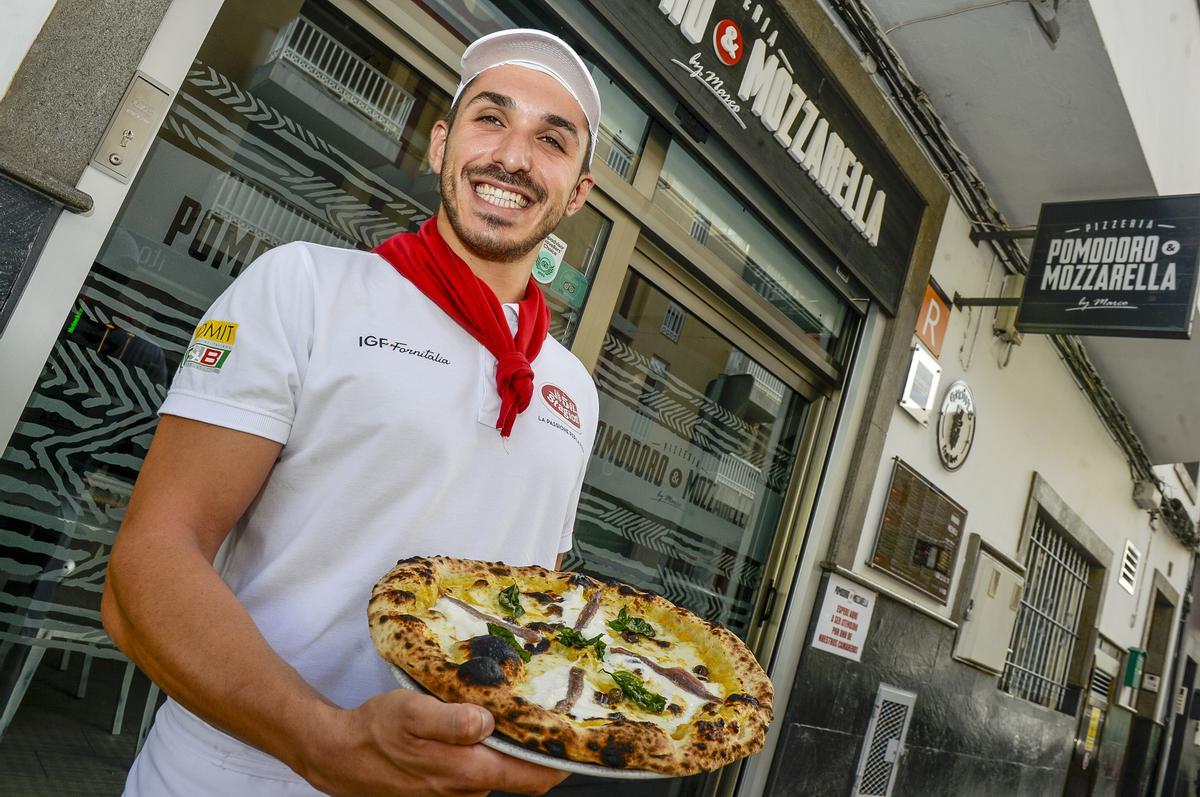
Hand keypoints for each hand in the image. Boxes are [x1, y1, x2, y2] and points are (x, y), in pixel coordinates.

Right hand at [299, 689, 568, 795]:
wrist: (339, 756)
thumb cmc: (375, 731)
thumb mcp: (410, 713)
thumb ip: (449, 720)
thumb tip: (486, 722)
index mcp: (467, 771)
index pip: (533, 778)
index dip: (561, 762)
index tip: (580, 737)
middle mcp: (467, 788)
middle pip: (521, 774)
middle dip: (540, 749)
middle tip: (556, 713)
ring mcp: (456, 791)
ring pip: (499, 770)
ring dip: (512, 747)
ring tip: (523, 710)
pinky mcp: (443, 786)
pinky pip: (478, 769)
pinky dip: (489, 750)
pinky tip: (485, 723)